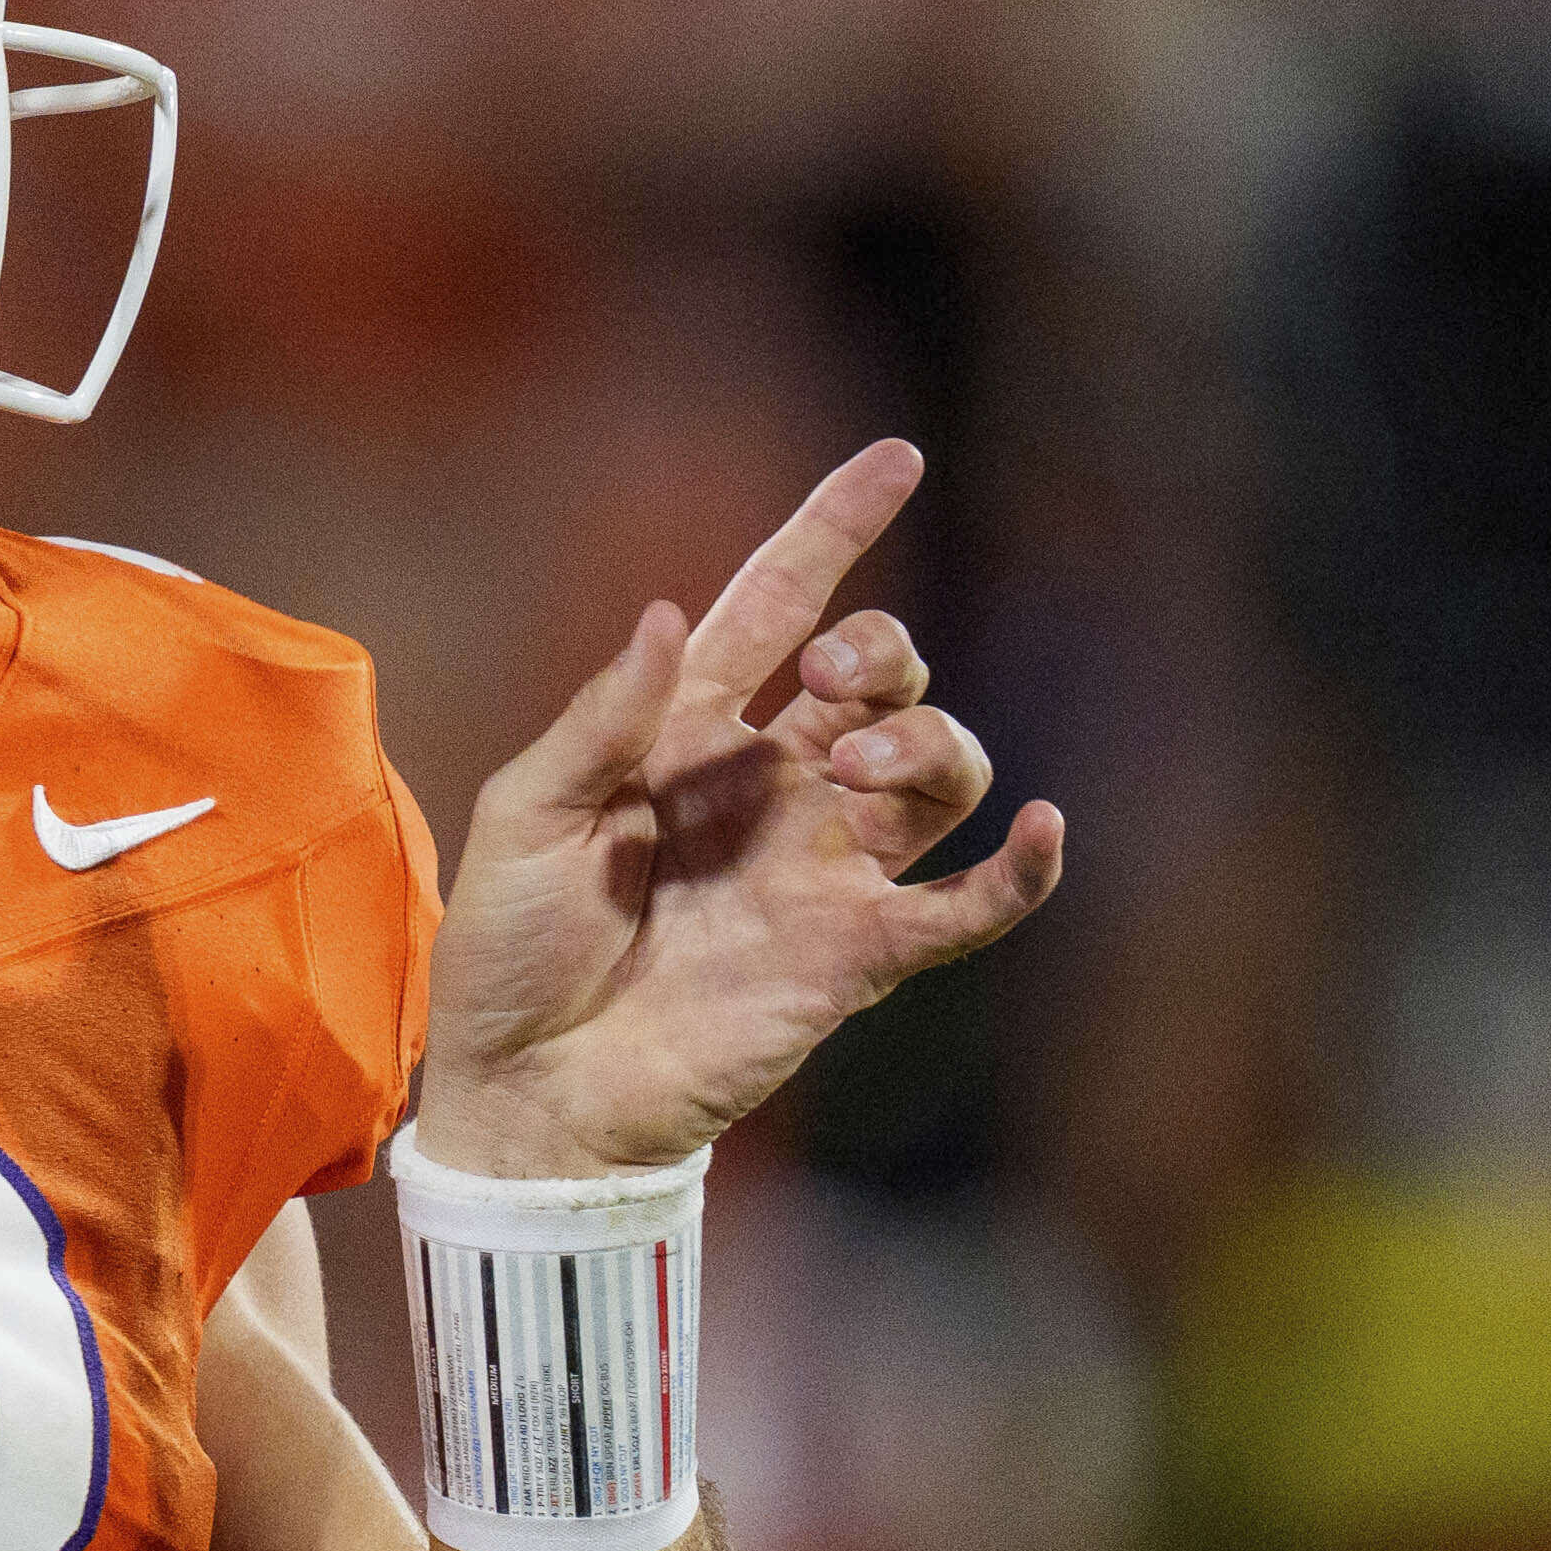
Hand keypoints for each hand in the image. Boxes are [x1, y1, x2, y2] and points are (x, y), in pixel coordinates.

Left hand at [409, 440, 1064, 1178]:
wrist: (529, 1092)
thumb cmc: (509, 951)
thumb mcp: (524, 816)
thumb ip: (602, 719)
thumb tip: (674, 614)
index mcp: (688, 733)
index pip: (779, 605)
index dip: (835, 530)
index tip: (897, 459)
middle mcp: (772, 786)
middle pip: (881, 678)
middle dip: (883, 654)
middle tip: (832, 685)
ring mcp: (822, 867)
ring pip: (937, 770)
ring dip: (928, 746)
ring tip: (855, 767)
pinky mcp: (855, 954)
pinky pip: (966, 906)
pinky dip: (1019, 872)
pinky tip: (1040, 833)